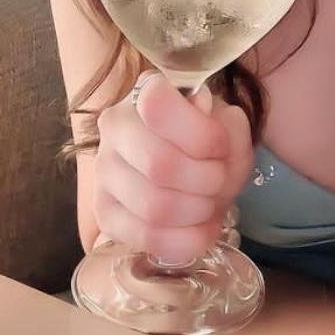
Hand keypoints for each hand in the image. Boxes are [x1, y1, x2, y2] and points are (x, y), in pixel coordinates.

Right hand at [92, 69, 253, 262]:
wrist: (193, 170)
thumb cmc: (208, 142)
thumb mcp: (230, 127)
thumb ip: (225, 121)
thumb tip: (201, 112)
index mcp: (145, 93)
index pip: (158, 106)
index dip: (200, 134)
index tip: (220, 147)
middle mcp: (115, 128)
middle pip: (160, 165)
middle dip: (205, 180)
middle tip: (220, 181)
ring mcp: (104, 172)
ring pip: (153, 206)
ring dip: (197, 211)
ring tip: (211, 205)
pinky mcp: (105, 214)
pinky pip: (145, 237)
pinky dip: (184, 240)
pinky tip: (201, 229)